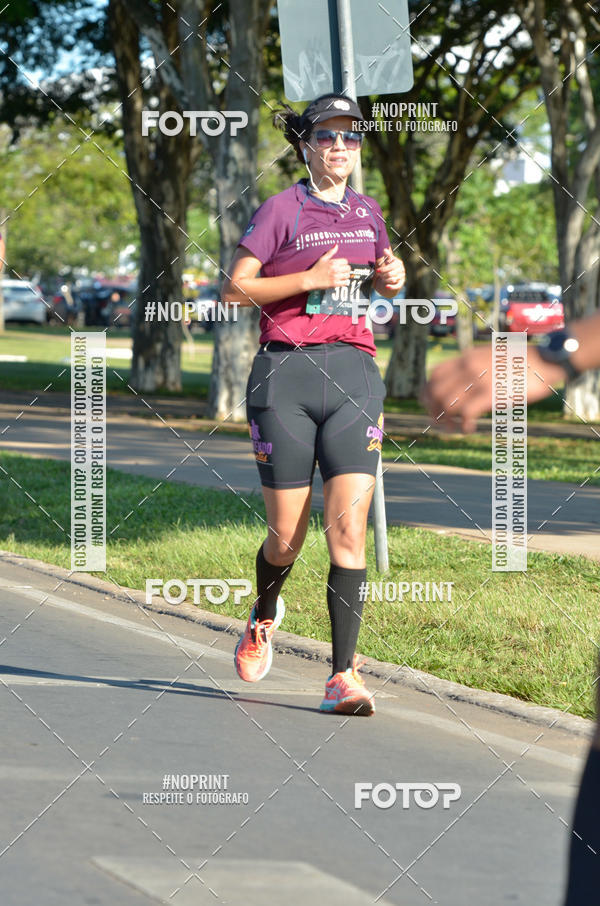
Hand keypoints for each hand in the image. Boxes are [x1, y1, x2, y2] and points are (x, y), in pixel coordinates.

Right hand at [307, 244, 350, 290]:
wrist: (310, 279)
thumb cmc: (316, 269)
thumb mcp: (323, 258)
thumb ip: (331, 252)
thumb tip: (336, 245)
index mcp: (333, 262)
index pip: (346, 261)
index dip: (344, 263)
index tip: (341, 266)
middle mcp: (335, 269)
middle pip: (348, 268)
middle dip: (345, 270)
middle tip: (342, 271)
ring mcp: (335, 277)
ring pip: (347, 275)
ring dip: (345, 276)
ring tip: (341, 276)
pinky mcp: (334, 284)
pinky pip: (345, 282)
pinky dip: (344, 282)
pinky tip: (341, 281)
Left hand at [374, 247, 404, 294]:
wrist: (395, 273)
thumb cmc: (391, 265)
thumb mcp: (389, 260)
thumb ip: (387, 255)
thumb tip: (384, 250)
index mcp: (399, 263)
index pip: (390, 267)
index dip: (383, 269)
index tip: (377, 271)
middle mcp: (402, 270)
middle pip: (390, 274)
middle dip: (383, 275)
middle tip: (379, 275)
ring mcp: (402, 277)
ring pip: (392, 280)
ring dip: (385, 280)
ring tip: (382, 278)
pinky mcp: (401, 283)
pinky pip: (397, 286)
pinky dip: (391, 287)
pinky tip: (386, 286)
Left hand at [421, 344, 566, 433]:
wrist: (545, 360)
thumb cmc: (521, 363)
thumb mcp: (490, 357)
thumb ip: (473, 366)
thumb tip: (460, 383)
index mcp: (467, 357)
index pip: (434, 375)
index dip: (427, 393)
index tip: (431, 407)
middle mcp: (468, 366)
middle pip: (435, 391)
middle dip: (433, 411)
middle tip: (441, 423)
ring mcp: (478, 379)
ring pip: (447, 404)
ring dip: (446, 421)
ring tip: (455, 428)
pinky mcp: (491, 394)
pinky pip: (467, 413)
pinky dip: (464, 425)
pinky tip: (469, 429)